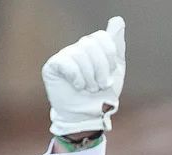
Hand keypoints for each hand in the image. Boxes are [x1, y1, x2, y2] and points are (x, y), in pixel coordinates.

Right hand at [42, 16, 125, 135]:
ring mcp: (64, 56)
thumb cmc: (102, 96)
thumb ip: (117, 46)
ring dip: (90, 78)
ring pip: (79, 54)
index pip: (102, 37)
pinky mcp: (53, 66)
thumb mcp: (115, 71)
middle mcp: (78, 49)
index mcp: (93, 48)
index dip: (109, 56)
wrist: (89, 117)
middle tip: (100, 85)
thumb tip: (118, 20)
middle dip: (101, 70)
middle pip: (91, 44)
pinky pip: (66, 63)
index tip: (110, 73)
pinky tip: (77, 86)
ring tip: (89, 89)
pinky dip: (77, 78)